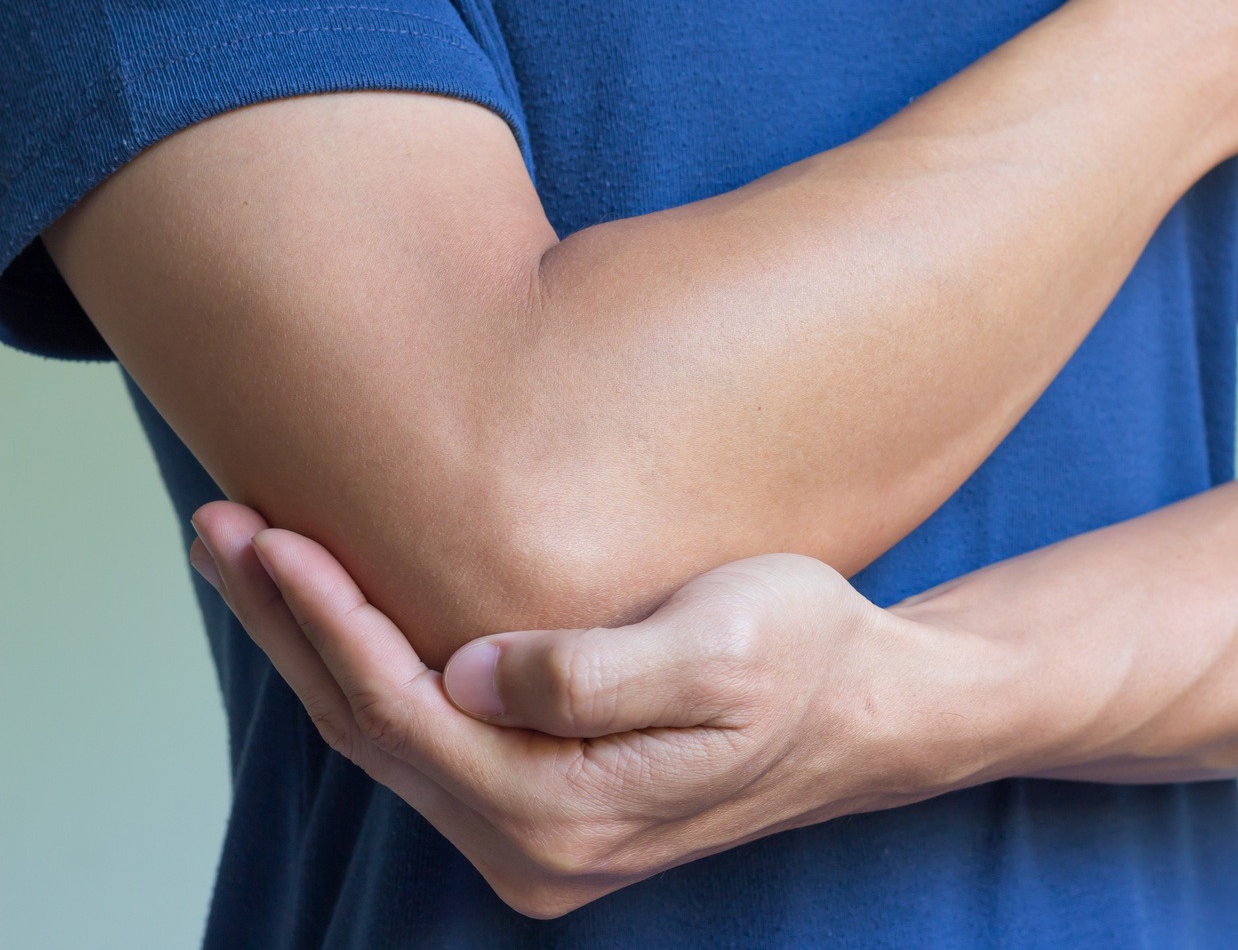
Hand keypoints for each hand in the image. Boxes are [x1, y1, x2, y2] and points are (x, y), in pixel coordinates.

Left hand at [188, 501, 982, 918]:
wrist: (873, 713)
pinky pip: (425, 742)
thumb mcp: (723, 646)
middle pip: (372, 733)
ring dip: (316, 648)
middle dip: (292, 628)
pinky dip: (368, 670)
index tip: (275, 534)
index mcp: (570, 813)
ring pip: (388, 739)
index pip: (407, 714)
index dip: (332, 623)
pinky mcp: (545, 809)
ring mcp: (537, 839)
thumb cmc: (809, 658)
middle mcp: (536, 849)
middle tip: (221, 531)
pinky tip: (338, 615)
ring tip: (253, 559)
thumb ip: (591, 674)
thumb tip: (468, 670)